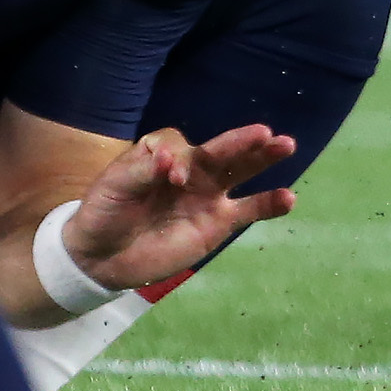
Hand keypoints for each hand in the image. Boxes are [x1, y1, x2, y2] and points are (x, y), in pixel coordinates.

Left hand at [63, 124, 299, 292]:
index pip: (181, 146)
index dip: (180, 157)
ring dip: (264, 158)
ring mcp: (208, 197)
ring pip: (241, 172)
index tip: (171, 176)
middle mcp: (192, 170)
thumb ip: (140, 171)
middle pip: (221, 150)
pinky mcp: (217, 225)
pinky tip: (288, 199)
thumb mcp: (113, 188)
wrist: (101, 257)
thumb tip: (169, 159)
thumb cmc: (106, 212)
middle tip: (264, 133)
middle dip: (242, 141)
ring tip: (286, 145)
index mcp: (166, 154)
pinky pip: (248, 211)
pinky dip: (269, 204)